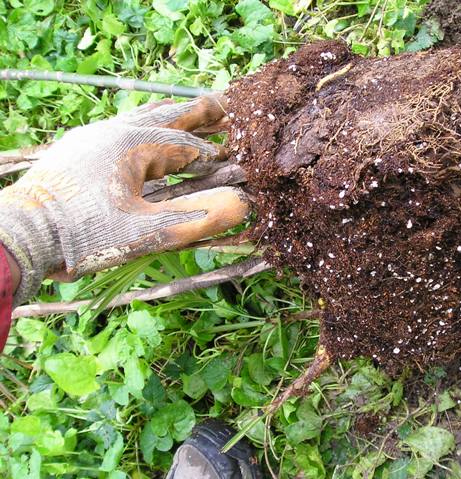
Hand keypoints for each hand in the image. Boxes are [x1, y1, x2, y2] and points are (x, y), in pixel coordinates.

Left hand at [0, 95, 248, 303]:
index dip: (214, 153)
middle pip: (165, 116)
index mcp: (132, 146)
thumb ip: (196, 217)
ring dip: (170, 117)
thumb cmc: (83, 235)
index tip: (236, 159)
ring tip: (191, 113)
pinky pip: (120, 128)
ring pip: (140, 117)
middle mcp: (112, 132)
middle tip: (226, 107)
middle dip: (198, 113)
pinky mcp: (77, 150)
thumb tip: (242, 203)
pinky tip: (145, 139)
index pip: (185, 145)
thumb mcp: (146, 232)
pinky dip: (144, 128)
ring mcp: (91, 138)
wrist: (19, 236)